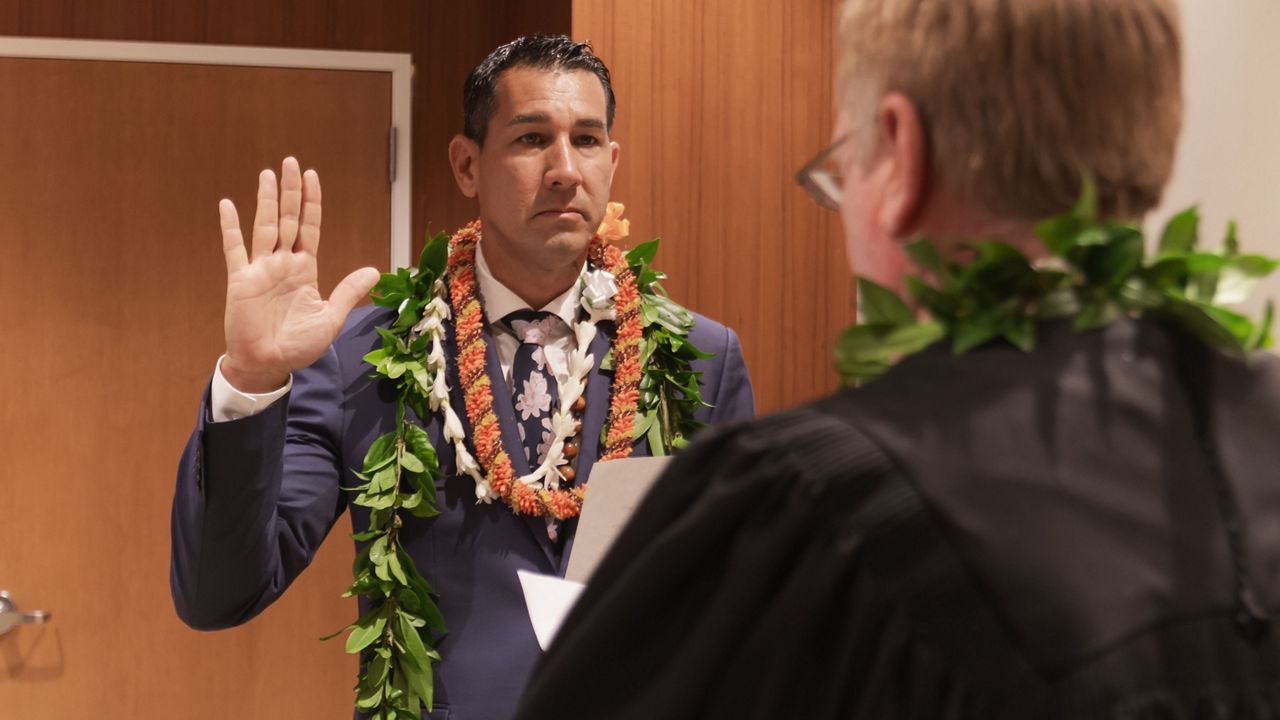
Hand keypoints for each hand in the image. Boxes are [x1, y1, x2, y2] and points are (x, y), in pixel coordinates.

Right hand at [218, 157, 380, 392]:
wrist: (269, 365)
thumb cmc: (299, 345)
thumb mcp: (331, 317)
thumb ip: (348, 291)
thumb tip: (374, 269)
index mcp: (305, 269)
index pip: (310, 228)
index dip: (312, 202)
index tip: (312, 177)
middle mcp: (283, 263)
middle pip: (288, 219)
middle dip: (291, 191)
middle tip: (291, 162)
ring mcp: (261, 269)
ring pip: (266, 226)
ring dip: (267, 200)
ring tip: (268, 174)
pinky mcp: (241, 280)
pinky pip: (235, 249)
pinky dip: (231, 228)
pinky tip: (227, 205)